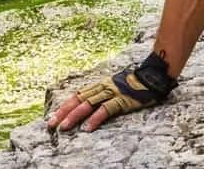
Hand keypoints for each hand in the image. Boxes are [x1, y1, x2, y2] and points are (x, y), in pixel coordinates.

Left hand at [46, 52, 176, 132]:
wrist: (152, 76)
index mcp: (100, 85)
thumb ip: (104, 93)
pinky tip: (88, 128)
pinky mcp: (122, 100)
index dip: (64, 106)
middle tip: (51, 124)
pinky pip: (106, 110)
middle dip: (63, 112)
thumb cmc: (135, 83)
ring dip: (74, 116)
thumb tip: (92, 104)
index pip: (77, 95)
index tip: (52, 117)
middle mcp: (102, 88)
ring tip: (64, 127)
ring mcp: (111, 93)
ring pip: (88, 104)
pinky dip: (95, 119)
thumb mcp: (115, 85)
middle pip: (78, 100)